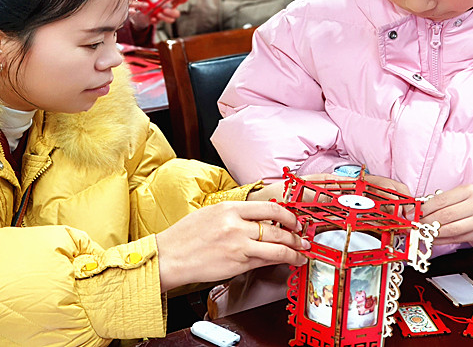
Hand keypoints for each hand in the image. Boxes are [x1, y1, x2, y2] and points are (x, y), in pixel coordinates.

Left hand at [128, 0, 180, 28]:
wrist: (139, 8)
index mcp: (169, 0)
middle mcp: (168, 8)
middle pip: (177, 13)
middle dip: (172, 12)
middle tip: (164, 9)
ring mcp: (163, 15)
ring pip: (171, 20)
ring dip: (165, 18)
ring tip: (158, 13)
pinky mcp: (156, 20)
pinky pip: (158, 23)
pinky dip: (155, 20)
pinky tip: (152, 18)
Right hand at [156, 201, 308, 292]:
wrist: (169, 257)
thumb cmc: (185, 236)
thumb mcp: (210, 214)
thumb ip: (234, 215)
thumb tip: (257, 219)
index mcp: (229, 208)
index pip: (268, 207)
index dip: (287, 214)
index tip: (293, 220)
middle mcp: (235, 225)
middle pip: (277, 227)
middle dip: (295, 234)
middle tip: (303, 237)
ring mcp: (238, 245)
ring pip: (276, 246)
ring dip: (294, 250)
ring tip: (301, 252)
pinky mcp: (238, 264)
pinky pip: (265, 261)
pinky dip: (280, 261)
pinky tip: (287, 261)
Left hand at [419, 185, 472, 244]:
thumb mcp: (463, 193)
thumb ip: (443, 200)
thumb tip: (420, 209)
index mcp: (469, 191)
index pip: (441, 200)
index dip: (425, 209)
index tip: (413, 213)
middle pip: (445, 216)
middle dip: (426, 222)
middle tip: (414, 225)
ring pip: (452, 230)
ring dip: (433, 233)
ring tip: (422, 232)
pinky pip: (458, 239)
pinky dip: (443, 240)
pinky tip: (433, 239)